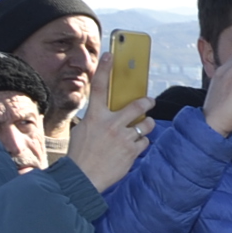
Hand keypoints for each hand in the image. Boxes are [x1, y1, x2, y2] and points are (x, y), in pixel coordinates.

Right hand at [68, 56, 153, 191]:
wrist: (83, 177)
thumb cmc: (81, 153)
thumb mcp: (84, 130)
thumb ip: (97, 119)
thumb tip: (109, 111)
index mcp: (94, 117)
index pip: (99, 87)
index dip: (104, 69)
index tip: (110, 55)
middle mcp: (110, 124)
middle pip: (136, 105)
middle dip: (147, 101)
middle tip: (149, 101)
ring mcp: (123, 138)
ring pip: (146, 124)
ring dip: (146, 125)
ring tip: (140, 129)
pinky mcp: (132, 151)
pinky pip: (144, 141)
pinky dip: (140, 143)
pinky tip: (131, 148)